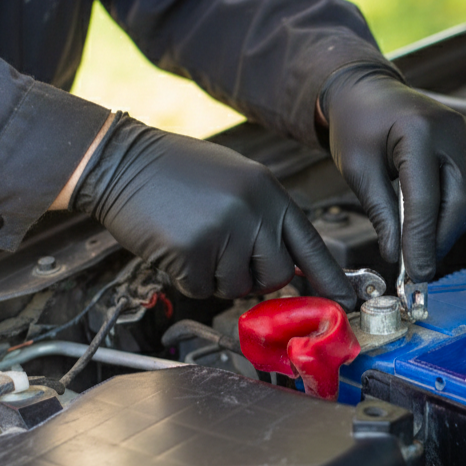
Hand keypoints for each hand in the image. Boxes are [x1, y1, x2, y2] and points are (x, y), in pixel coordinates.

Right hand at [73, 115, 354, 307]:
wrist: (120, 160)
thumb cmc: (173, 171)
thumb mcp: (234, 181)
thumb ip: (264, 218)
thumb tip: (289, 266)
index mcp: (268, 191)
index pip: (310, 245)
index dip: (329, 280)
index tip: (345, 305)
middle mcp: (253, 210)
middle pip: (277, 276)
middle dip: (253, 277)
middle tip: (224, 254)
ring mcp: (225, 231)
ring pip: (237, 287)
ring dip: (215, 276)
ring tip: (193, 237)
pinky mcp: (193, 251)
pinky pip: (202, 289)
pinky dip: (187, 277)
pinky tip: (175, 245)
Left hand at [323, 66, 465, 281]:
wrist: (370, 92)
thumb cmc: (357, 127)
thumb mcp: (357, 169)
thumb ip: (380, 212)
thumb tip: (397, 255)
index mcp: (420, 130)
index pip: (425, 198)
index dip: (421, 241)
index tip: (414, 273)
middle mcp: (455, 130)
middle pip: (460, 201)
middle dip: (439, 239)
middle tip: (417, 266)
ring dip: (449, 229)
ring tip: (421, 247)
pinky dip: (456, 213)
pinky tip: (433, 225)